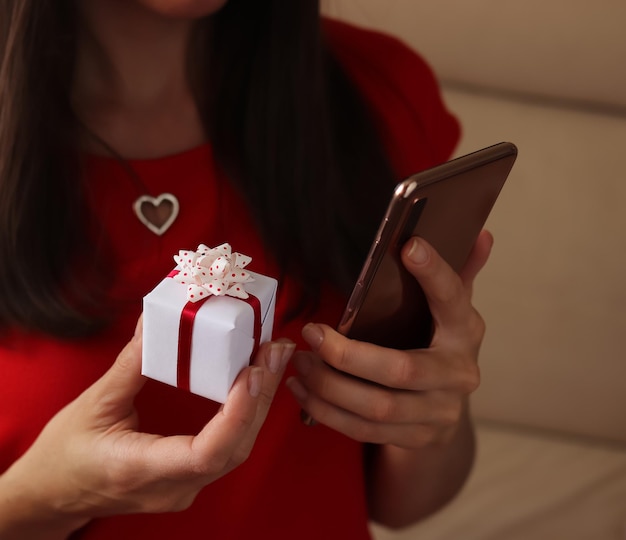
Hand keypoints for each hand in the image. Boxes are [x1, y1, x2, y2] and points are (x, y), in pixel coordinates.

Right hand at [0, 317, 293, 535]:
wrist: (52, 494)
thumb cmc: (64, 455)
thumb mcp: (93, 405)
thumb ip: (131, 365)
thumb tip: (158, 323)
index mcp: (140, 469)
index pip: (206, 454)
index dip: (237, 414)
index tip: (252, 372)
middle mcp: (171, 488)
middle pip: (233, 449)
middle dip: (260, 398)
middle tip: (275, 351)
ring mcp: (183, 489)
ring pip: (236, 451)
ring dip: (258, 405)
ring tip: (271, 361)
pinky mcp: (188, 481)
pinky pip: (227, 450)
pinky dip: (244, 416)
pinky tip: (253, 385)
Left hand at [286, 231, 491, 448]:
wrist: (444, 414)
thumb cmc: (437, 348)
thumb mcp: (449, 312)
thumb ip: (458, 274)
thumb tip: (482, 235)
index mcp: (466, 333)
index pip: (453, 300)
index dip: (434, 274)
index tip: (409, 246)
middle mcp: (458, 375)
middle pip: (400, 370)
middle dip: (347, 355)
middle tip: (311, 333)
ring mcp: (438, 413)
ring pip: (376, 407)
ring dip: (329, 385)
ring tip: (300, 362)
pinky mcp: (415, 438)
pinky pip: (363, 430)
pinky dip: (326, 411)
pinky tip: (301, 390)